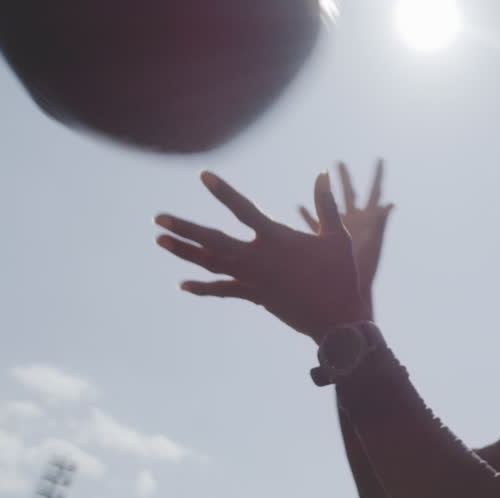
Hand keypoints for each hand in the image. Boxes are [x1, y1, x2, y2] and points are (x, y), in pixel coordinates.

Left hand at [156, 171, 366, 341]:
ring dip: (184, 252)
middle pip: (212, 240)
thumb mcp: (337, 237)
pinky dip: (202, 288)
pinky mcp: (254, 297)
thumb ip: (325, 204)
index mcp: (277, 239)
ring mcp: (253, 280)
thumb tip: (322, 173)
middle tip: (158, 218)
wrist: (337, 320)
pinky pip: (222, 291)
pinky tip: (182, 284)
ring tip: (160, 241)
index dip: (222, 192)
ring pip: (210, 264)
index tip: (202, 176)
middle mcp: (258, 258)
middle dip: (184, 228)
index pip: (243, 209)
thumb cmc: (341, 276)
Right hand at [298, 159, 393, 318]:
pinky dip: (308, 214)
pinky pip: (315, 223)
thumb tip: (390, 204)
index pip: (374, 192)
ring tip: (322, 178)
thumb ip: (379, 223)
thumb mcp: (372, 244)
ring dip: (324, 192)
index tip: (380, 158)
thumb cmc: (363, 272)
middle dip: (345, 178)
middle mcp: (354, 223)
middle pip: (350, 194)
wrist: (349, 295)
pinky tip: (300, 206)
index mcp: (368, 220)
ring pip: (330, 206)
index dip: (378, 175)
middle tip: (339, 163)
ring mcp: (340, 231)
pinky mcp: (327, 242)